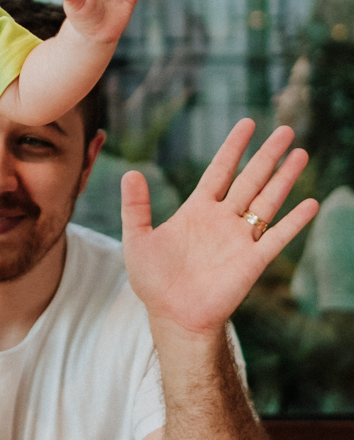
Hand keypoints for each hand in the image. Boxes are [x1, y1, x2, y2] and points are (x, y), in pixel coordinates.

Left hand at [121, 119, 318, 337]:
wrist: (173, 316)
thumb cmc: (153, 281)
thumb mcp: (137, 239)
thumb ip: (135, 207)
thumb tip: (129, 172)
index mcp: (197, 210)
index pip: (220, 170)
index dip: (233, 147)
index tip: (247, 123)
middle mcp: (222, 219)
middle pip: (250, 179)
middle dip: (267, 155)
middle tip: (286, 130)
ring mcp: (240, 239)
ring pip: (267, 201)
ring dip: (284, 178)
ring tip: (301, 154)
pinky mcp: (252, 261)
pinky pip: (277, 237)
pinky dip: (294, 221)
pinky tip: (310, 203)